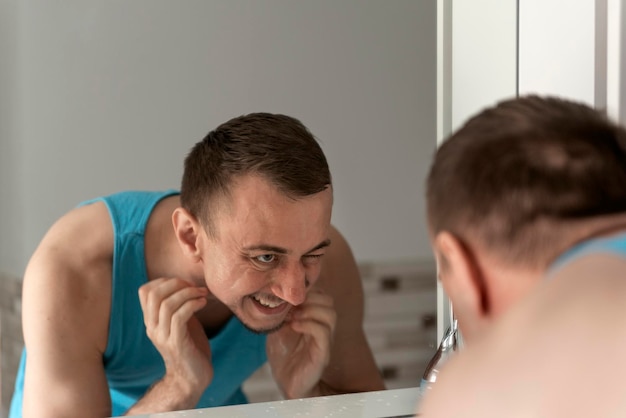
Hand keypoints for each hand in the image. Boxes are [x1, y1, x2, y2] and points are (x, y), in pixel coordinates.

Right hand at [138, 278, 212, 395]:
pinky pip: (179, 317)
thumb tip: (186, 283)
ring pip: (167, 304)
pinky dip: (193, 304)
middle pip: (153, 294)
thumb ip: (179, 305)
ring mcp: (162, 336)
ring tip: (203, 294)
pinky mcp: (176, 344)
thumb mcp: (182, 321)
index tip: (185, 283)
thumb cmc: (191, 346)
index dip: (165, 280)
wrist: (192, 378)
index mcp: (151, 320)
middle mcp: (152, 327)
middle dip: (177, 283)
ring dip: (188, 293)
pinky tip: (203, 303)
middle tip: (195, 287)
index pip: (145, 291)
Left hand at [266, 289, 336, 398]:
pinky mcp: (322, 353)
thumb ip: (282, 313)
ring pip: (330, 315)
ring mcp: (325, 341)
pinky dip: (308, 325)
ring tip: (292, 316)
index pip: (321, 295)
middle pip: (328, 301)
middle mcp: (323, 327)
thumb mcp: (279, 328)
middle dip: (309, 298)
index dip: (306, 291)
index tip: (287, 296)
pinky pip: (324, 333)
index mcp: (315, 319)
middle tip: (291, 306)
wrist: (286, 383)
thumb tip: (277, 295)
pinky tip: (294, 326)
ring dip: (309, 310)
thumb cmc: (284, 357)